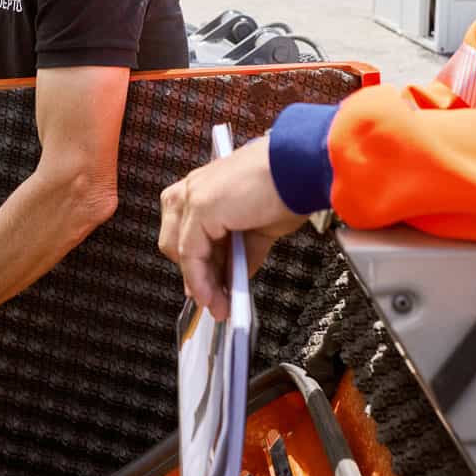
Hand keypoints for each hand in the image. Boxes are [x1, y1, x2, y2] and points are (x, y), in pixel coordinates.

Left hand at [158, 136, 307, 320]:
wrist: (301, 170)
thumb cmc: (287, 188)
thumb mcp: (259, 228)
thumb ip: (241, 252)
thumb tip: (234, 276)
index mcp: (203, 188)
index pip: (186, 233)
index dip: (196, 266)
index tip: (207, 290)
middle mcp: (192, 188)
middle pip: (175, 241)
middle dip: (194, 274)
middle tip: (213, 299)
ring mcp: (192, 195)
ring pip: (180, 250)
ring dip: (198, 282)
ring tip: (217, 306)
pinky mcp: (200, 206)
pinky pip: (192, 254)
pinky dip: (200, 280)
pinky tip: (213, 296)